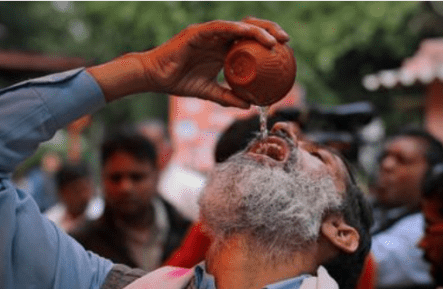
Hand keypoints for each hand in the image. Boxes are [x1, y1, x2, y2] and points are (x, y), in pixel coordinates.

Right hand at [89, 18, 288, 107]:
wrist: (155, 77)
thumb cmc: (179, 82)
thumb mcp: (209, 92)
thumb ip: (228, 97)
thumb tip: (249, 106)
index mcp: (223, 49)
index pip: (250, 41)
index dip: (268, 41)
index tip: (285, 51)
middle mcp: (219, 38)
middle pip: (249, 28)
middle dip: (270, 30)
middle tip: (287, 41)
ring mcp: (209, 33)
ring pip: (238, 26)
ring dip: (258, 30)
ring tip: (274, 40)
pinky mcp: (197, 32)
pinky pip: (219, 28)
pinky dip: (235, 30)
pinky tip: (248, 34)